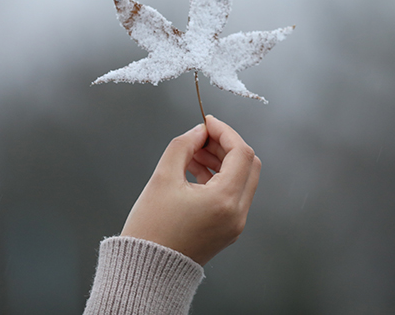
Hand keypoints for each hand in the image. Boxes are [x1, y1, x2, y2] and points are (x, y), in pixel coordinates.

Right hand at [120, 115, 261, 265]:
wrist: (146, 271)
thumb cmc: (151, 229)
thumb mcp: (162, 178)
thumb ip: (184, 146)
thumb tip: (199, 131)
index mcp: (225, 201)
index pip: (241, 153)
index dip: (225, 132)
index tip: (207, 122)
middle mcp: (237, 213)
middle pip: (247, 165)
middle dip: (226, 145)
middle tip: (202, 137)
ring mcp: (235, 224)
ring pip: (241, 179)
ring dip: (222, 161)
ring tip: (193, 153)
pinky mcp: (228, 230)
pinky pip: (232, 195)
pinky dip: (219, 178)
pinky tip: (195, 169)